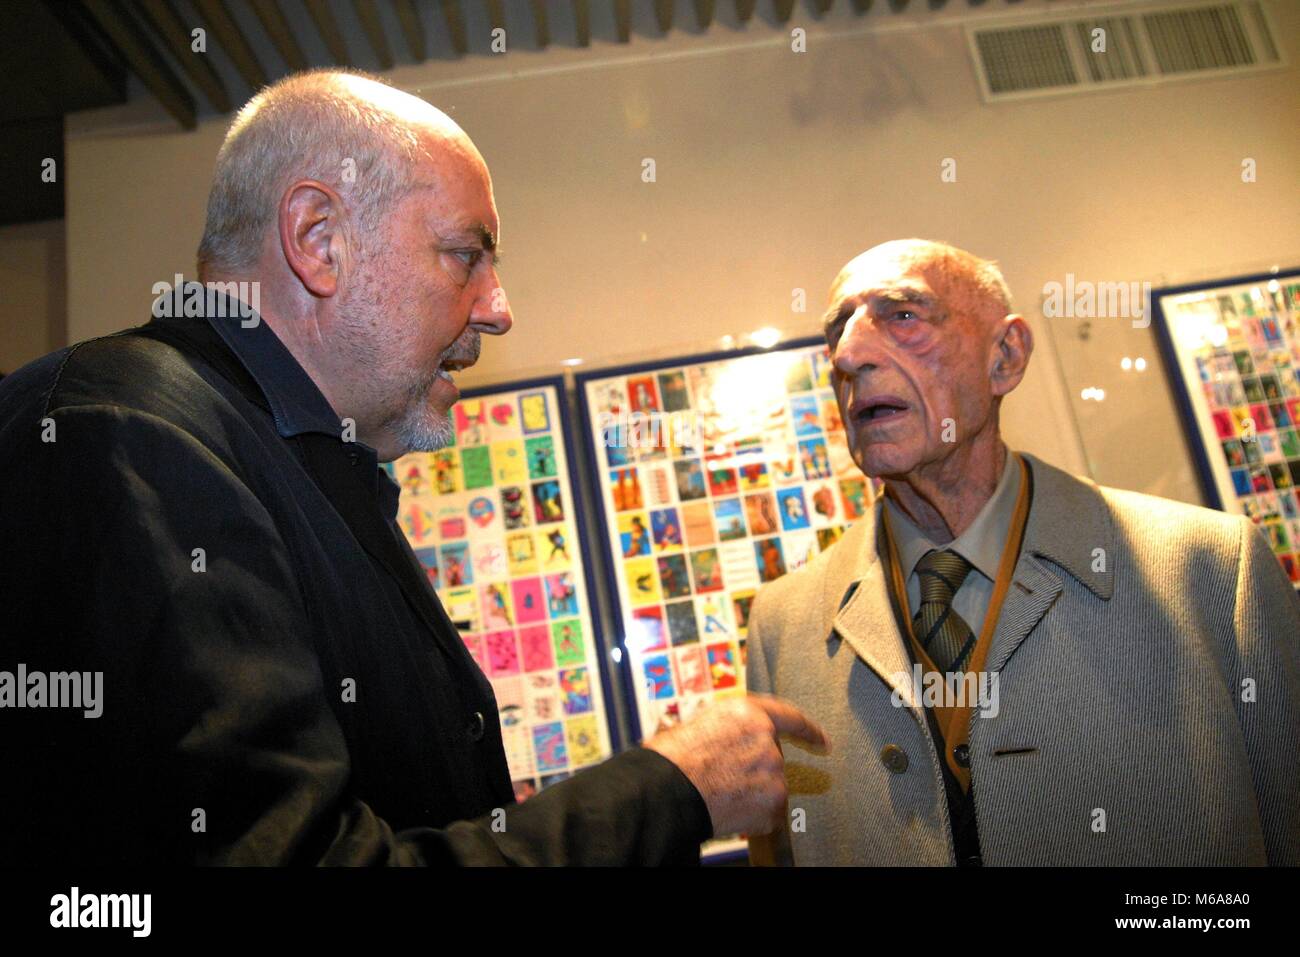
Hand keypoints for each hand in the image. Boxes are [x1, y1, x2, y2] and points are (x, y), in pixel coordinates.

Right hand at [644, 694, 829, 836]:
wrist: (669, 790)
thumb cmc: (673, 759)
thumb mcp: (698, 724)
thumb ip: (727, 729)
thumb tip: (729, 740)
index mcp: (747, 714)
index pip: (789, 717)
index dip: (808, 730)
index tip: (823, 741)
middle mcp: (767, 740)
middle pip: (773, 758)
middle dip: (756, 770)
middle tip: (726, 778)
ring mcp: (773, 772)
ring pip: (771, 787)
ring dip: (753, 793)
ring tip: (721, 794)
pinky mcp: (774, 802)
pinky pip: (769, 813)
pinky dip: (754, 816)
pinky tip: (729, 810)